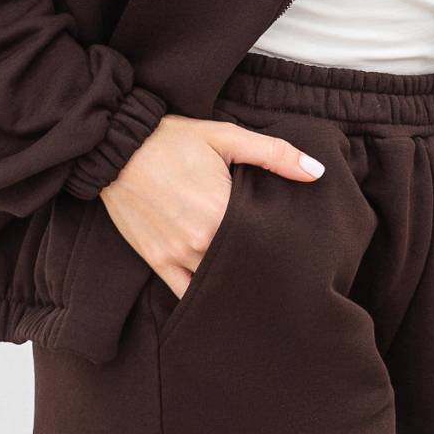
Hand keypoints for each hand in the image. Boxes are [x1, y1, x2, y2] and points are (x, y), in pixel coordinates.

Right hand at [98, 114, 326, 297]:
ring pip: (217, 282)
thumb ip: (275, 154)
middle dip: (261, 265)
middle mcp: (200, 241)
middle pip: (243, 265)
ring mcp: (176, 255)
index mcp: (221, 212)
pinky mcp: (157, 261)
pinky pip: (184, 293)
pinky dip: (204, 297)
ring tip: (255, 279)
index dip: (281, 244)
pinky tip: (222, 296)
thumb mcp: (226, 137)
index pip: (264, 242)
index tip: (295, 245)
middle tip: (281, 266)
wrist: (116, 146)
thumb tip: (317, 172)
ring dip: (235, 280)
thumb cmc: (172, 140)